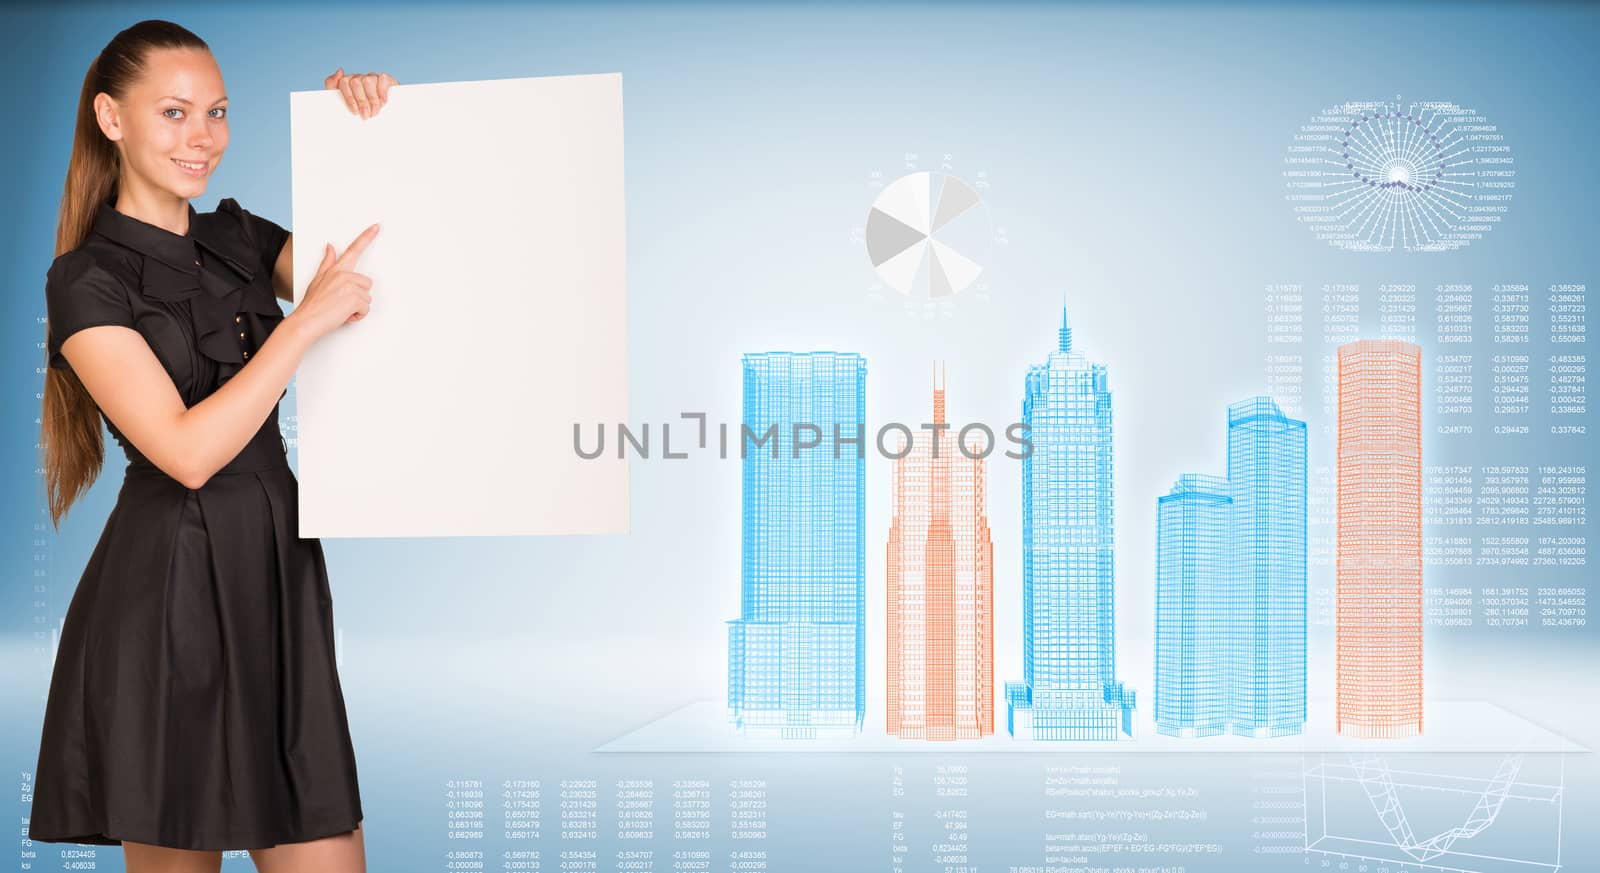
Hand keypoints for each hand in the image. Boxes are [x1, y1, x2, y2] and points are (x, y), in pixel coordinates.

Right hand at [291, 223, 380, 342]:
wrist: (306, 322)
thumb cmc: (312, 304)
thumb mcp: (318, 280)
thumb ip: (327, 263)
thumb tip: (330, 247)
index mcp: (336, 269)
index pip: (354, 250)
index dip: (367, 237)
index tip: (377, 226)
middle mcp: (344, 275)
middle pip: (366, 283)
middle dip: (358, 296)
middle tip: (341, 303)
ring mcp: (350, 285)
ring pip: (367, 297)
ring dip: (358, 307)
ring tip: (341, 310)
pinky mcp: (355, 298)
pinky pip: (366, 308)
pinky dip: (358, 315)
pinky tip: (345, 315)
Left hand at [325, 68, 397, 118]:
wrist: (380, 121)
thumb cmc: (360, 113)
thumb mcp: (343, 105)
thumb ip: (333, 86)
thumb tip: (340, 70)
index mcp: (347, 82)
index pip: (344, 83)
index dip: (349, 98)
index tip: (354, 112)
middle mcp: (359, 78)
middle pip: (356, 82)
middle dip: (361, 101)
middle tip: (366, 115)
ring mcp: (372, 77)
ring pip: (368, 81)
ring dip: (372, 99)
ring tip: (375, 111)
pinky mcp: (385, 79)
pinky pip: (382, 78)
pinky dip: (382, 90)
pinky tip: (383, 101)